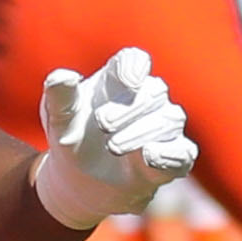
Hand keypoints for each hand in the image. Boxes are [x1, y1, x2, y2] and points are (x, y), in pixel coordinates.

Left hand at [34, 46, 198, 225]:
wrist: (79, 180)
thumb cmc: (73, 135)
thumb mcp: (58, 117)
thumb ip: (59, 96)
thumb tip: (63, 76)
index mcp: (119, 80)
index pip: (135, 61)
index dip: (135, 68)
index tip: (127, 82)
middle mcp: (148, 98)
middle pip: (153, 91)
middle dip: (129, 108)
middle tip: (102, 123)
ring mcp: (164, 127)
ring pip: (169, 120)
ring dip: (141, 132)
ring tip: (113, 147)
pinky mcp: (173, 158)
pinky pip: (183, 152)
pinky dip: (169, 154)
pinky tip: (150, 156)